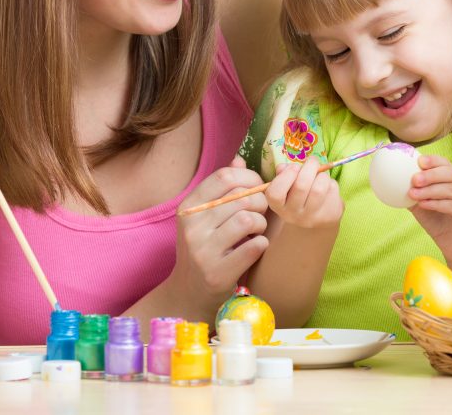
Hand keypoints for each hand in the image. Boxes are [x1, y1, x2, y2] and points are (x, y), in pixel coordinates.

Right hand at [171, 156, 269, 309]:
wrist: (190, 292)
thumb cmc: (204, 248)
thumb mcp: (205, 217)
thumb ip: (222, 189)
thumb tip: (240, 160)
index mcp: (189, 208)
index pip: (224, 177)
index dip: (249, 178)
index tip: (258, 187)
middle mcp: (192, 227)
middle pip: (241, 197)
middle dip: (261, 202)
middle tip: (262, 213)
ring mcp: (203, 251)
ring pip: (248, 219)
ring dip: (261, 224)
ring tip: (257, 230)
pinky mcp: (217, 273)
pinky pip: (253, 247)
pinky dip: (261, 244)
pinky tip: (256, 246)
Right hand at [264, 157, 342, 229]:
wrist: (316, 220)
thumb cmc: (298, 195)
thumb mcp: (286, 186)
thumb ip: (283, 173)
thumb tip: (284, 167)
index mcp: (278, 206)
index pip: (276, 193)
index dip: (286, 175)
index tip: (295, 167)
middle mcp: (293, 215)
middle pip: (301, 186)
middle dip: (309, 167)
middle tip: (312, 161)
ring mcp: (312, 218)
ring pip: (319, 188)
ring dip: (322, 175)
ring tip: (321, 176)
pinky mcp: (330, 216)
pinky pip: (332, 190)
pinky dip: (331, 183)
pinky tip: (328, 188)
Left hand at [407, 154, 451, 268]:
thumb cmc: (439, 222)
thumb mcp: (422, 205)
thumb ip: (413, 193)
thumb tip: (395, 184)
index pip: (446, 164)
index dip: (434, 161)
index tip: (419, 161)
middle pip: (451, 173)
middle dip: (431, 175)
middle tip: (415, 179)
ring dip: (431, 191)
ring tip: (414, 194)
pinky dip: (438, 204)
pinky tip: (424, 205)